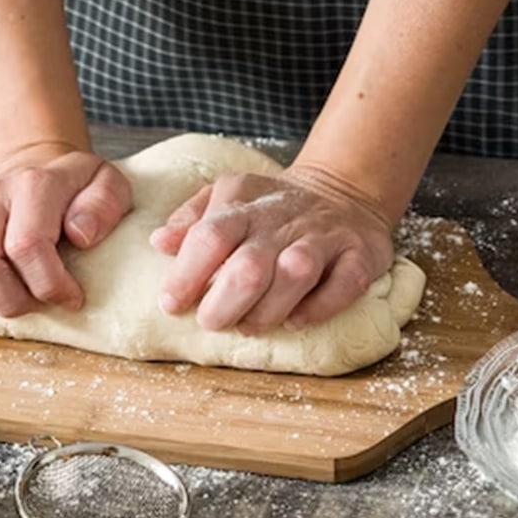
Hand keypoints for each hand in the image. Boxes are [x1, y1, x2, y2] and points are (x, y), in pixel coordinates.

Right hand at [0, 150, 130, 316]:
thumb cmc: (72, 192)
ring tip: (0, 298)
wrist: (32, 173)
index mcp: (30, 186)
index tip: (71, 297)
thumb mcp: (108, 186)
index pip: (27, 247)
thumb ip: (104, 205)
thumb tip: (79, 234)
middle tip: (34, 302)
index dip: (50, 285)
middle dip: (10, 301)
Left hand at [149, 165, 394, 334]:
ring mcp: (324, 237)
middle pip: (249, 264)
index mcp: (245, 203)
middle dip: (224, 302)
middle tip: (211, 322)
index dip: (187, 274)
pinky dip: (318, 308)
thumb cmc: (272, 210)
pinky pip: (342, 285)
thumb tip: (159, 242)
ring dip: (268, 309)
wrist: (343, 191)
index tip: (171, 304)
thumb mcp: (228, 199)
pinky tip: (296, 320)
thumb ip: (193, 220)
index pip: (211, 235)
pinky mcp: (358, 256)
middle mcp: (284, 219)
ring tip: (249, 325)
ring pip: (295, 274)